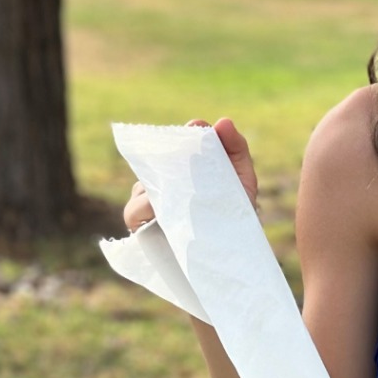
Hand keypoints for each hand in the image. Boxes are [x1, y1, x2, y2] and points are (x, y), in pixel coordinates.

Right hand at [119, 117, 259, 231]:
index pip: (174, 143)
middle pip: (153, 165)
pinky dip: (146, 209)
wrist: (234, 255)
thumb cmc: (236, 213)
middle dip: (168, 160)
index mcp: (182, 169)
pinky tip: (163, 212)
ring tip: (178, 194)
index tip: (197, 126)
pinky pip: (135, 213)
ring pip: (141, 188)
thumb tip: (222, 121)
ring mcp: (149, 206)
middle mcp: (162, 184)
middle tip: (187, 158)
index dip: (183, 133)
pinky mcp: (141, 229)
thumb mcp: (243, 180)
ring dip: (158, 189)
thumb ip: (236, 149)